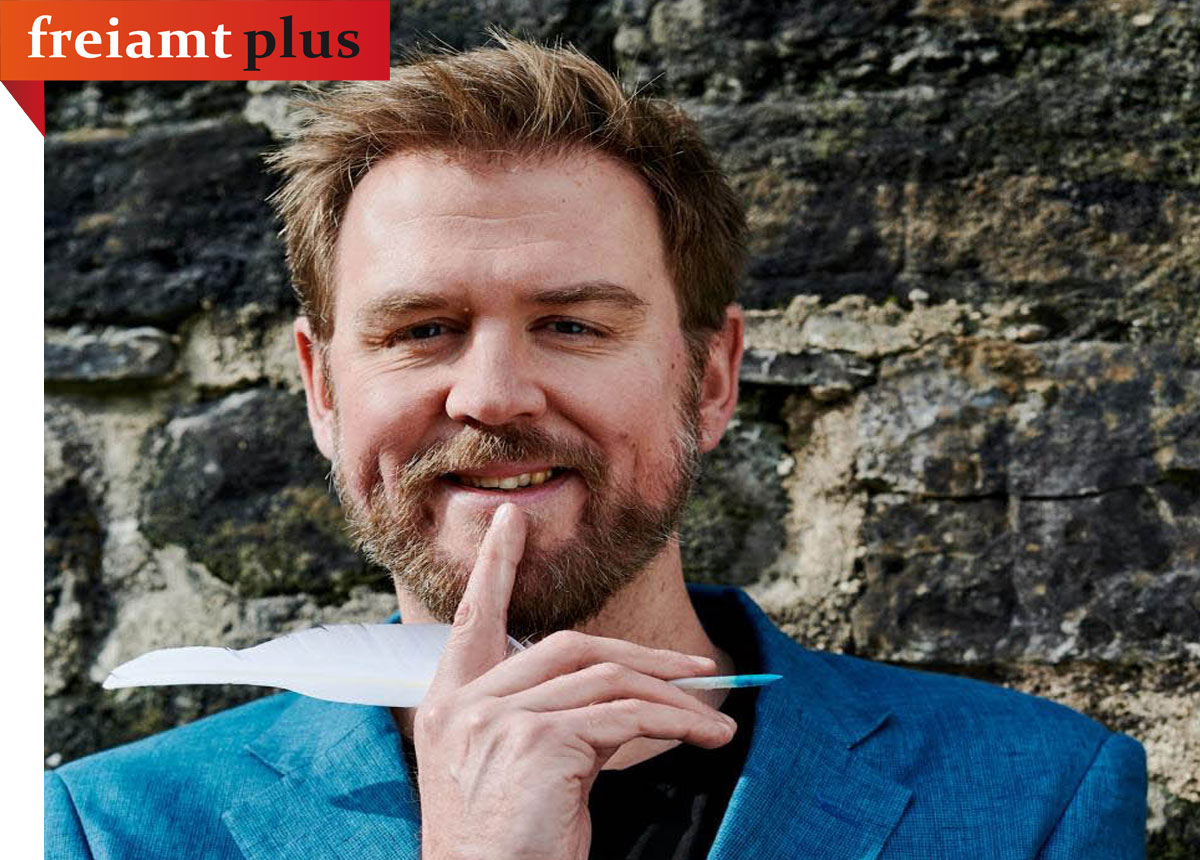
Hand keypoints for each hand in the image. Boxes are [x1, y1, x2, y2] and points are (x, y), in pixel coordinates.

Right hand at [412, 503, 735, 859]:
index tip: (510, 522)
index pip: (472, 620)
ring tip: (713, 714)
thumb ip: (547, 719)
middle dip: (639, 654)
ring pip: (605, 679)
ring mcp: (497, 720)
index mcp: (447, 705)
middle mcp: (463, 705)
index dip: (495, 568)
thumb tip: (618, 695)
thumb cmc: (506, 847)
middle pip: (567, 646)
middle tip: (695, 665)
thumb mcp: (513, 771)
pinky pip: (626, 717)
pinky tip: (705, 734)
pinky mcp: (538, 743)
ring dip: (672, 695)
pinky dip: (676, 721)